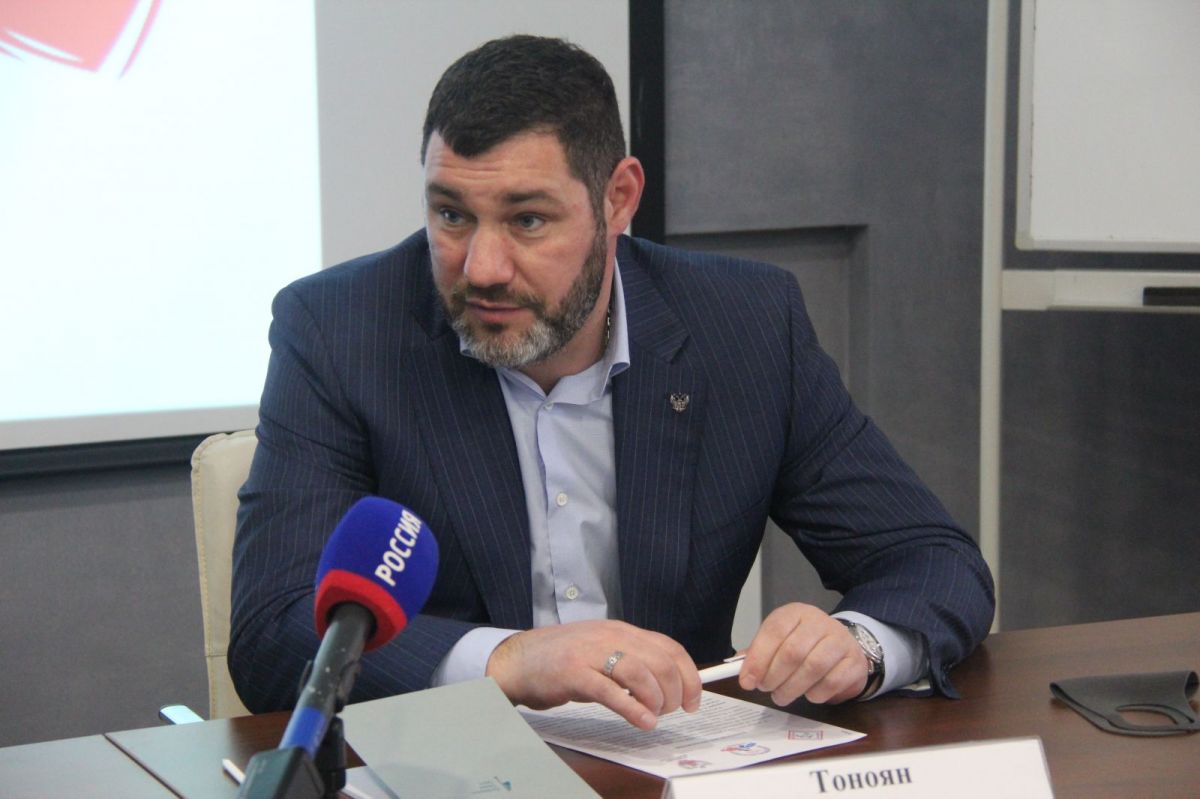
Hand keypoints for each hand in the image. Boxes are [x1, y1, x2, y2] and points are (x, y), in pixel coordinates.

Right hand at [485, 620, 701, 729]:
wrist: (518, 659)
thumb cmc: (561, 659)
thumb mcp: (602, 651)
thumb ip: (630, 661)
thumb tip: (664, 684)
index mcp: (621, 630)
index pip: (668, 647)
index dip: (688, 675)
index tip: (693, 699)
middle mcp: (610, 636)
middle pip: (660, 661)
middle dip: (674, 691)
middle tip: (671, 711)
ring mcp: (591, 653)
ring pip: (640, 673)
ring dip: (656, 700)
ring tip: (655, 716)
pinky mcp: (574, 673)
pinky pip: (611, 691)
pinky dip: (632, 708)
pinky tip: (643, 722)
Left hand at [738, 603, 866, 705]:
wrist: (843, 645)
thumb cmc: (805, 644)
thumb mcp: (780, 640)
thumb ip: (760, 654)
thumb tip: (742, 673)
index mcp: (795, 613)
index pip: (774, 631)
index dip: (758, 658)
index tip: (747, 681)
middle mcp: (819, 622)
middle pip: (793, 651)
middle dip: (774, 676)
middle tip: (766, 689)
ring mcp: (840, 640)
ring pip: (813, 667)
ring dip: (792, 688)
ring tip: (782, 696)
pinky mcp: (854, 662)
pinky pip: (833, 682)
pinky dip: (816, 693)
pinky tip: (808, 694)